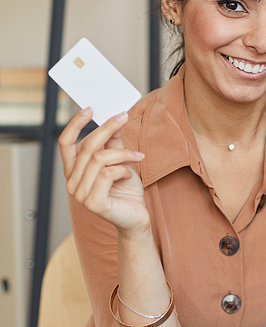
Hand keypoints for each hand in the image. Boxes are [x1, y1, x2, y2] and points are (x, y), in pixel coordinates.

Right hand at [59, 108, 149, 234]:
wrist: (136, 218)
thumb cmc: (126, 190)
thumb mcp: (120, 161)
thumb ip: (114, 142)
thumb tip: (114, 118)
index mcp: (74, 171)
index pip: (65, 144)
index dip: (75, 124)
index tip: (90, 109)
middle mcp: (72, 182)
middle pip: (87, 146)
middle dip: (107, 128)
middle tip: (124, 117)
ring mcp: (80, 194)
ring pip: (100, 159)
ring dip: (123, 153)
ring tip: (138, 156)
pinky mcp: (93, 203)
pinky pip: (108, 174)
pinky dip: (123, 170)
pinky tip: (130, 176)